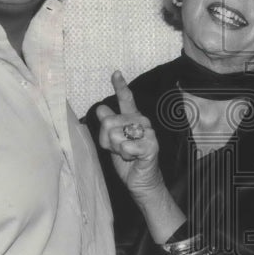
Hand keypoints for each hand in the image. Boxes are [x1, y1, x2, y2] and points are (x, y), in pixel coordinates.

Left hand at [95, 71, 163, 203]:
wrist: (141, 181)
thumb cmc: (128, 161)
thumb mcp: (112, 142)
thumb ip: (108, 126)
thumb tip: (101, 109)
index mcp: (132, 118)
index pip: (125, 99)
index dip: (120, 86)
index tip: (115, 73)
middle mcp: (141, 121)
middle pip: (108, 122)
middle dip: (107, 140)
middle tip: (118, 149)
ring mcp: (148, 132)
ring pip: (116, 135)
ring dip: (116, 149)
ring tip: (126, 154)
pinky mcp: (152, 145)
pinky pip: (127, 146)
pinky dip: (125, 155)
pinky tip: (133, 158)